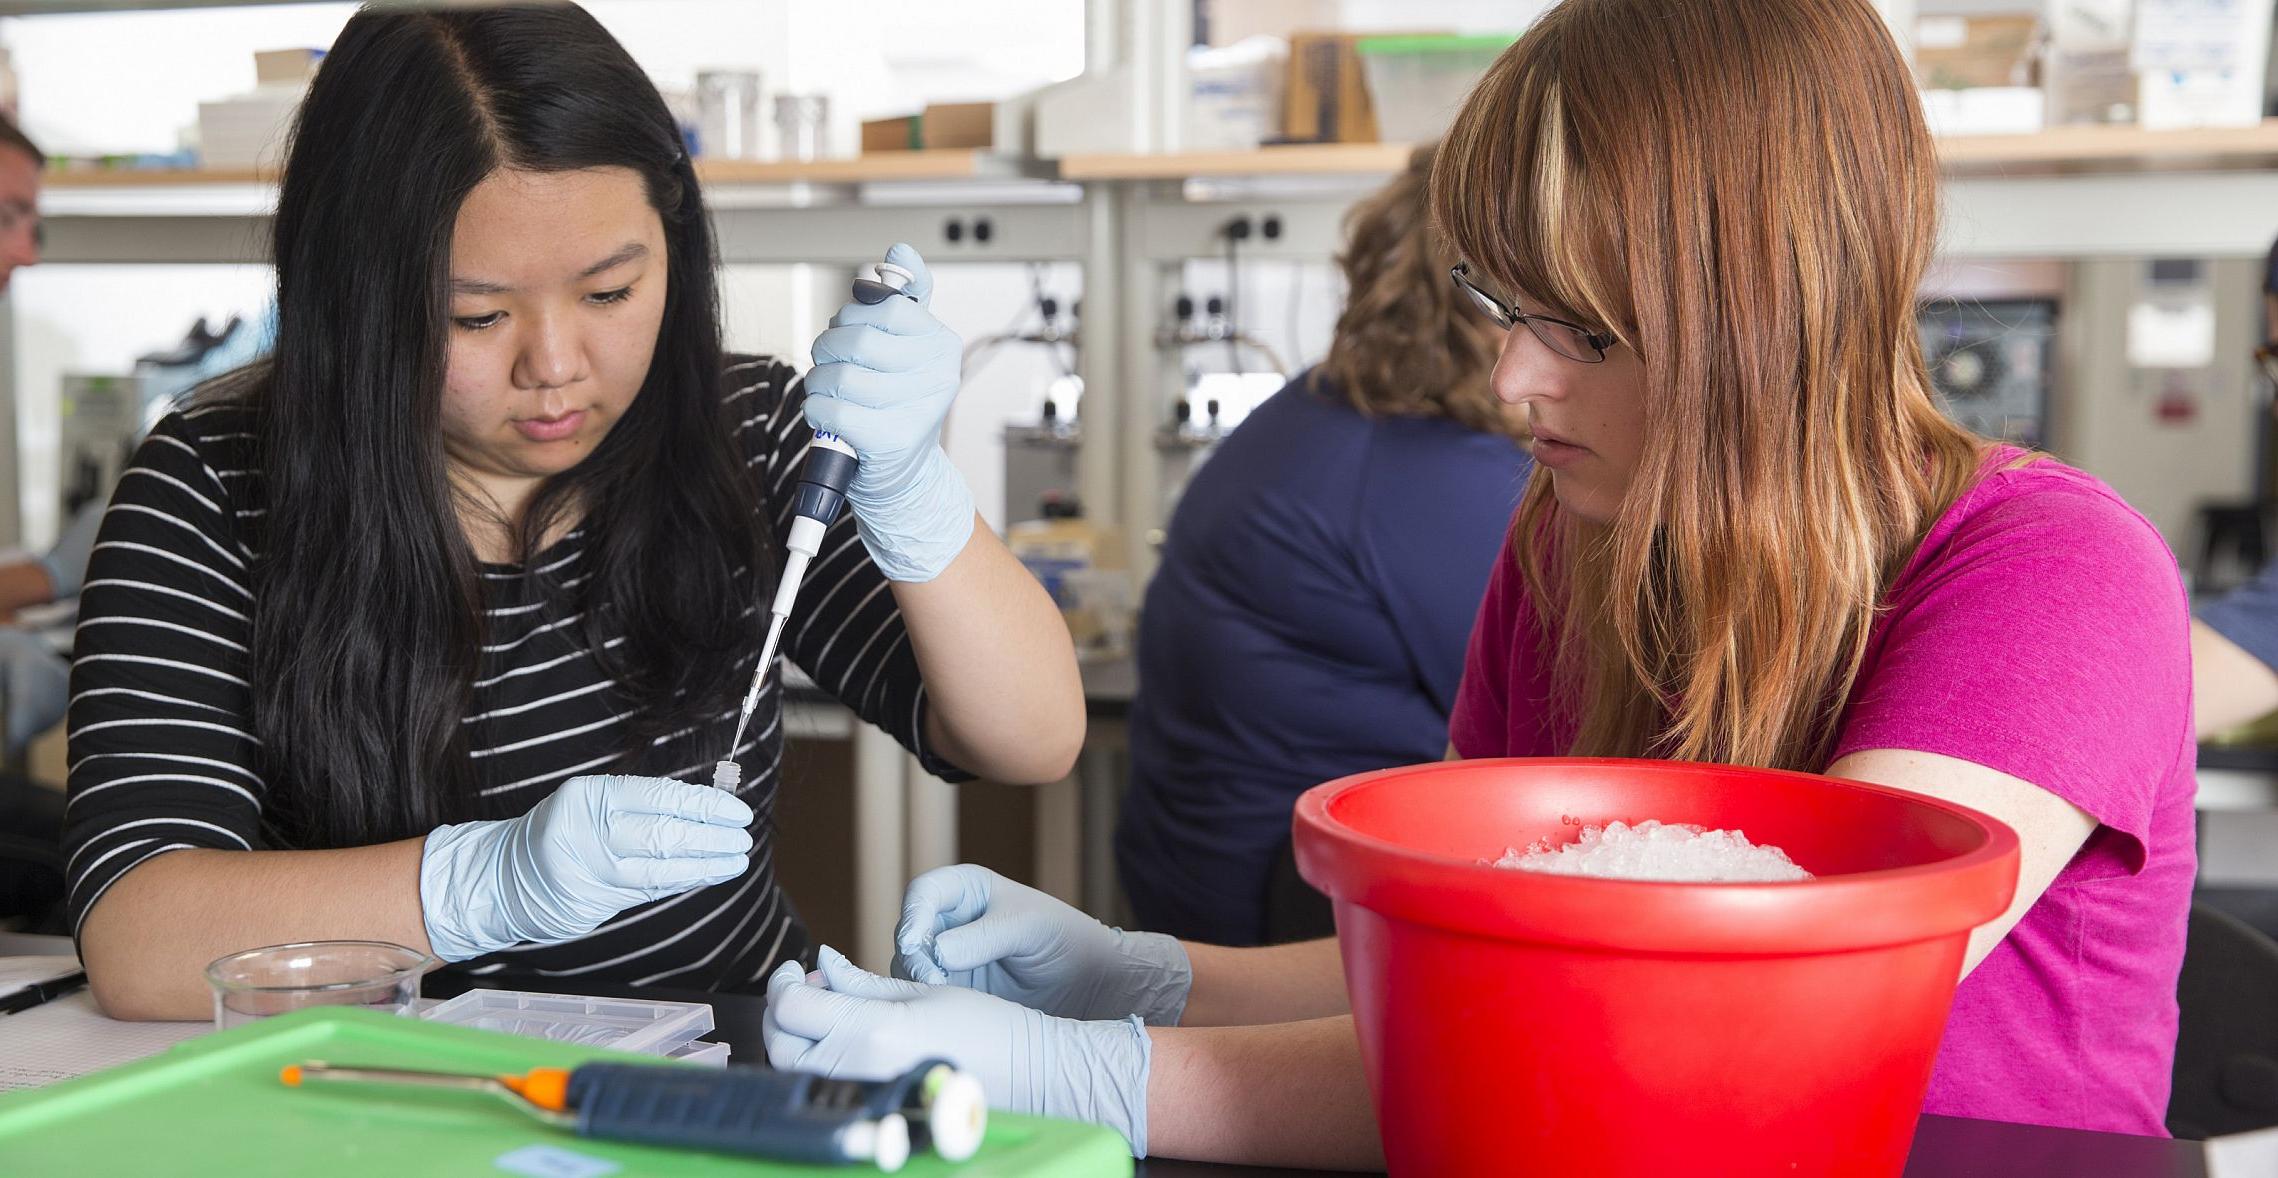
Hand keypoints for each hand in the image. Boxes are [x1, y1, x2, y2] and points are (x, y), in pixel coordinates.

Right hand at [419, 774, 753, 961]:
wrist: (500, 876)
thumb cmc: (558, 831)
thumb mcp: (587, 802)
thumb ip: (635, 804)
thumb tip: (702, 806)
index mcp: (588, 796)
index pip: (659, 797)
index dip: (704, 805)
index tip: (736, 810)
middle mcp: (588, 833)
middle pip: (664, 834)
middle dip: (712, 837)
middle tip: (744, 837)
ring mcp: (590, 871)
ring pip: (661, 868)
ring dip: (706, 865)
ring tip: (736, 860)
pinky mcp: (593, 904)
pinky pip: (650, 891)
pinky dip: (683, 881)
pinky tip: (709, 875)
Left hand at [764, 946, 1152, 1156]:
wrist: (1028, 1074)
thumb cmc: (988, 1027)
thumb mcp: (924, 989)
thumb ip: (864, 981)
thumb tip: (823, 962)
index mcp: (872, 1032)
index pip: (791, 1008)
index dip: (783, 983)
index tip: (797, 969)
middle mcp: (858, 1069)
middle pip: (779, 1044)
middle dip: (780, 1010)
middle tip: (803, 986)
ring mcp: (864, 1094)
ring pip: (793, 1069)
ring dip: (794, 1036)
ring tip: (824, 1008)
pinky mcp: (873, 1106)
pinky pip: (821, 1084)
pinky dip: (814, 1058)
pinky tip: (842, 1037)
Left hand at [805, 242, 976, 582]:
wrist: (902, 477)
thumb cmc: (895, 405)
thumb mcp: (906, 349)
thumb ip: (905, 298)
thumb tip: (900, 251)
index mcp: (942, 342)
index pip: (885, 306)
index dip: (853, 317)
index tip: (852, 333)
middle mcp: (940, 374)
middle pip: (858, 338)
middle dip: (829, 350)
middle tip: (832, 366)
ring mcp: (920, 408)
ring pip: (840, 375)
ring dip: (819, 384)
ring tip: (829, 393)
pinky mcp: (893, 440)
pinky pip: (832, 409)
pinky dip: (818, 411)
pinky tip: (829, 416)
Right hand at [894, 864, 1190, 1025]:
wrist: (1088, 985)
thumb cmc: (1064, 940)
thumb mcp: (1027, 928)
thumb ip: (983, 937)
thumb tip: (937, 952)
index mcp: (966, 890)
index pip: (924, 893)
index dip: (914, 914)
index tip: (915, 942)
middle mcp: (951, 921)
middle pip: (909, 931)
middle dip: (913, 952)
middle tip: (931, 977)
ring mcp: (949, 956)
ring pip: (910, 964)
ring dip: (917, 978)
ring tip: (942, 993)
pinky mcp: (954, 989)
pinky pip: (926, 993)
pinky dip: (927, 1000)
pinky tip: (945, 1009)